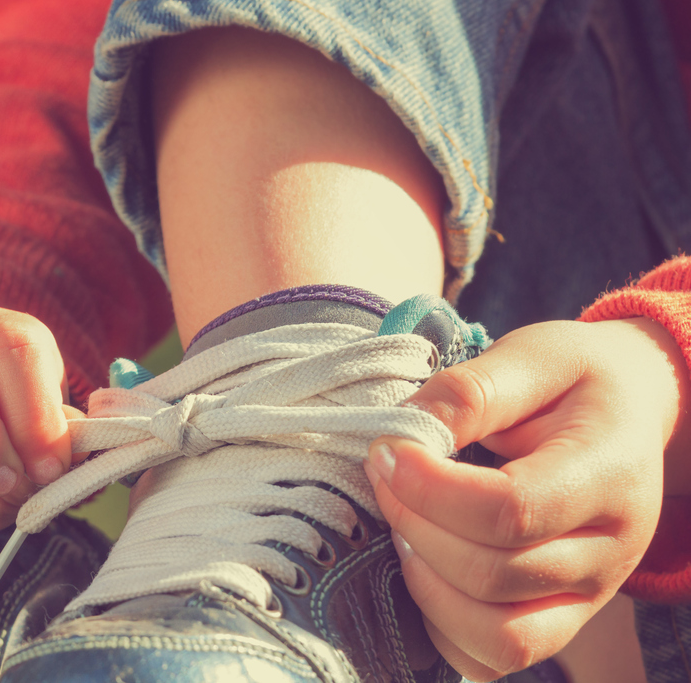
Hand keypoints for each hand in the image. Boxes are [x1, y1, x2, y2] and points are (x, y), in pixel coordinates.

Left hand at [366, 318, 688, 680]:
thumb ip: (469, 392)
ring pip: (498, 636)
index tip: (385, 448)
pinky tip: (422, 566)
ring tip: (402, 523)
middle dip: (414, 524)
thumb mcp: (532, 358)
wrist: (629, 412)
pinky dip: (444, 626)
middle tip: (381, 472)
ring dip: (425, 582)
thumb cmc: (575, 383)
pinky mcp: (562, 619)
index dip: (429, 488)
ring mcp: (589, 596)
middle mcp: (610, 551)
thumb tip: (404, 431)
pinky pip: (495, 658)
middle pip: (494, 575)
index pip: (512, 509)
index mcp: (608, 475)